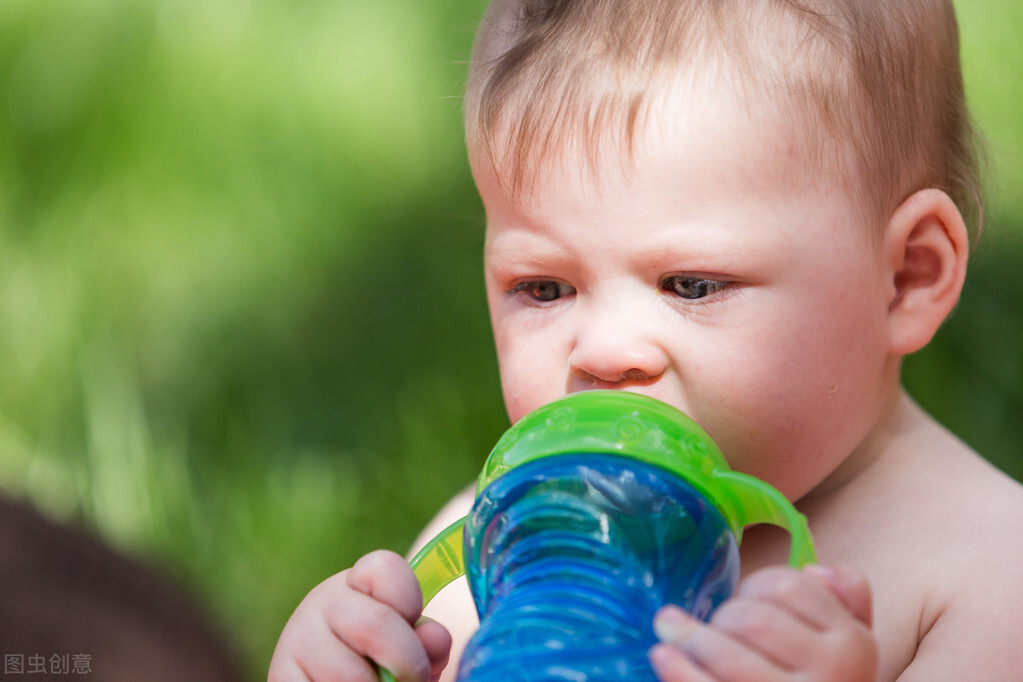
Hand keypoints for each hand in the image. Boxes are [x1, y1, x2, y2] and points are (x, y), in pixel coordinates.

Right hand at [268, 550, 451, 681]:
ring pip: (351, 675)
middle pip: (376, 624)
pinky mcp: (280, 676)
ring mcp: (295, 640)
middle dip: (408, 662)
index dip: (410, 603)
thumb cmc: (380, 666)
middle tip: (413, 680)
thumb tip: (433, 637)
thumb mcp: (408, 649)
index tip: (416, 630)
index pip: (385, 568)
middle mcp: (320, 602)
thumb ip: (425, 643)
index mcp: (356, 582)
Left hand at [649, 565, 876, 681]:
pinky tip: (662, 656)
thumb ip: (847, 599)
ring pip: (730, 652)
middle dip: (722, 615)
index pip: (789, 586)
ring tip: (669, 629)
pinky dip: (680, 672)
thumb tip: (816, 571)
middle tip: (711, 625)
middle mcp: (832, 672)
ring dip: (691, 638)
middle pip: (754, 618)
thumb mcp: (855, 644)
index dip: (754, 584)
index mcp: (852, 642)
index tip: (742, 599)